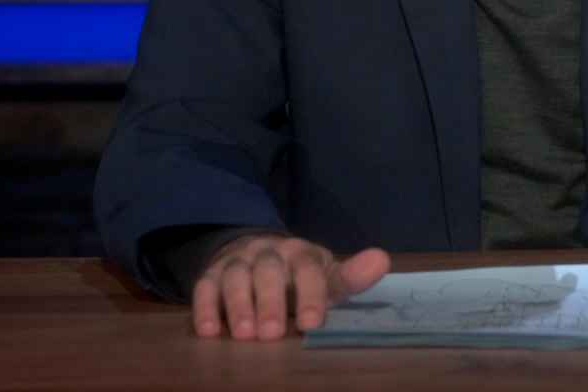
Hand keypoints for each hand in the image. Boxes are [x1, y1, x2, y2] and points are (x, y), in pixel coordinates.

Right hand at [190, 234, 390, 340]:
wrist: (255, 254)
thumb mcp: (326, 277)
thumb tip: (382, 259)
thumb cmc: (299, 278)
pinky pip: (204, 287)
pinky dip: (205, 307)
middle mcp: (268, 253)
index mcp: (301, 253)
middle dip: (270, 301)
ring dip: (238, 306)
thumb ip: (351, 277)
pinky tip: (209, 331)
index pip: (308, 270)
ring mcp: (238, 262)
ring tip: (243, 335)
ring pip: (236, 277)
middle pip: (268, 271)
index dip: (310, 296)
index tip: (312, 324)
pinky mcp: (211, 274)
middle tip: (271, 334)